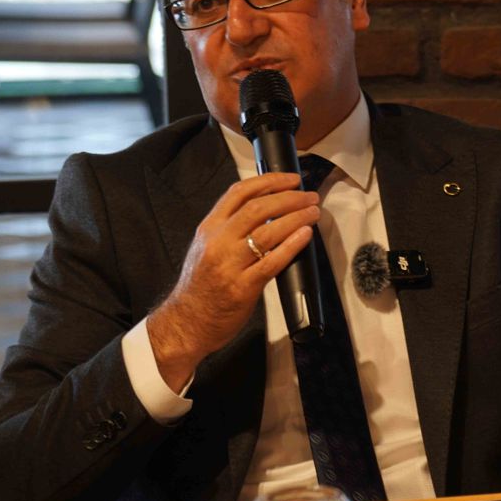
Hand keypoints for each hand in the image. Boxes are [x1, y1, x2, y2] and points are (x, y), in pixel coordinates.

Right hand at [146, 172, 320, 389]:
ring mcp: (230, 264)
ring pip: (268, 231)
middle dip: (289, 198)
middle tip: (310, 196)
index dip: (269, 181)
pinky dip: (292, 245)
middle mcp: (218, 242)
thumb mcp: (207, 246)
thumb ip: (230, 227)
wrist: (187, 321)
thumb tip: (266, 208)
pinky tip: (305, 235)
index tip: (291, 179)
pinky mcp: (243, 287)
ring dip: (296, 217)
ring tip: (313, 212)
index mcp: (209, 228)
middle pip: (258, 208)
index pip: (239, 192)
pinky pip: (272, 261)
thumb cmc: (201, 285)